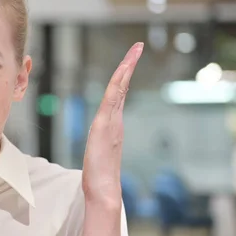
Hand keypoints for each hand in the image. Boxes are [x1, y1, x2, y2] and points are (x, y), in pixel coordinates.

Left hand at [82, 42, 142, 202]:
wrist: (104, 190)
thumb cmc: (100, 176)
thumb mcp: (97, 153)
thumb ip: (100, 145)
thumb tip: (99, 145)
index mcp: (112, 123)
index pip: (118, 93)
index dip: (124, 75)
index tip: (130, 59)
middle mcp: (114, 119)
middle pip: (122, 86)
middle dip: (129, 64)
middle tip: (138, 46)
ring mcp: (111, 121)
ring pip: (119, 89)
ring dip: (126, 68)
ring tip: (135, 50)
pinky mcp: (105, 125)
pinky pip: (112, 99)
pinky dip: (118, 83)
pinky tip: (123, 70)